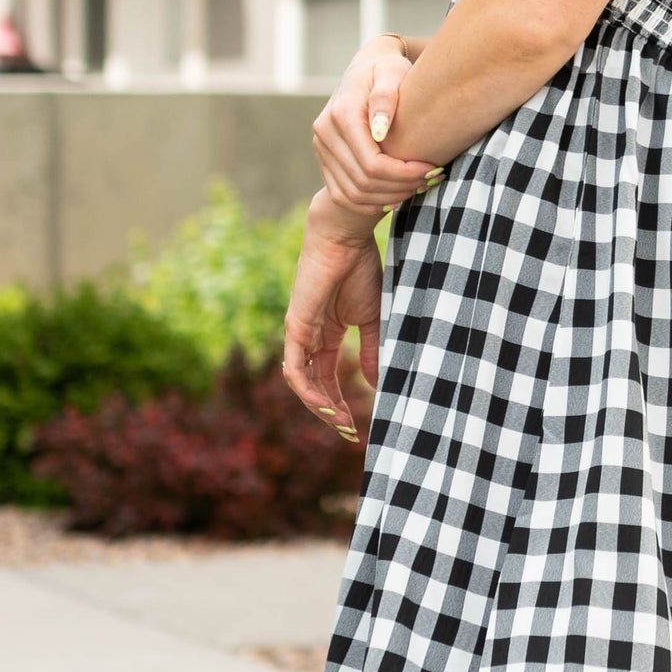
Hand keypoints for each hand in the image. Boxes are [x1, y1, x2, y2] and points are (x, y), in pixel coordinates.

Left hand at [280, 193, 384, 435]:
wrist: (346, 239)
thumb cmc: (361, 269)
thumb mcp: (372, 319)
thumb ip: (373, 351)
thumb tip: (377, 384)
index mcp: (327, 333)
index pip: (327, 377)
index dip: (340, 402)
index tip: (355, 424)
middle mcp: (310, 337)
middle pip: (314, 385)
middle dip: (330, 411)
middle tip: (348, 433)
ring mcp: (299, 334)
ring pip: (301, 382)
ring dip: (319, 407)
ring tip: (340, 424)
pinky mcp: (295, 329)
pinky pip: (295, 369)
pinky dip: (308, 391)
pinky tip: (324, 406)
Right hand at [312, 36, 445, 213]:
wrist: (366, 68)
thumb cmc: (386, 69)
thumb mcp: (392, 72)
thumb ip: (386, 97)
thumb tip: (380, 130)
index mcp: (341, 114)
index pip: (372, 163)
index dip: (404, 174)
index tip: (431, 169)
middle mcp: (325, 134)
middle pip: (363, 182)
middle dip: (400, 187)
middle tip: (431, 180)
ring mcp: (321, 148)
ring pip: (353, 193)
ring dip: (388, 197)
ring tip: (418, 187)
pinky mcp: (324, 160)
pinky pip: (343, 195)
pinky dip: (370, 202)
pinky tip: (398, 195)